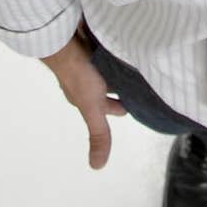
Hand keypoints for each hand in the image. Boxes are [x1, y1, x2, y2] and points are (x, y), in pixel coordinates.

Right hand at [40, 34, 128, 168]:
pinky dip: (115, 51)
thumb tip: (97, 167)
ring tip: (139, 65)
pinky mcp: (91, 42)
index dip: (122, 107)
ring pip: (107, 68)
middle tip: (142, 83)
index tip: (137, 106)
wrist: (65, 39)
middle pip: (108, 86)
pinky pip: (106, 50)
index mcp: (86, 96)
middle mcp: (86, 79)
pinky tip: (127, 46)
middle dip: (122, 87)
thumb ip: (99, 134)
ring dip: (118, 68)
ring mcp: (88, 60)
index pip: (109, 106)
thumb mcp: (93, 107)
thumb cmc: (78, 74)